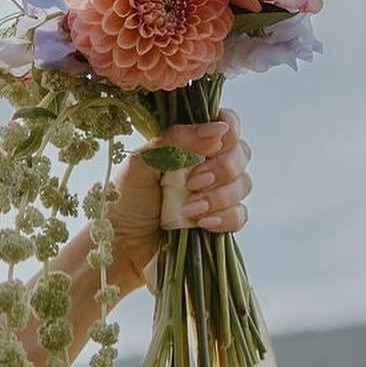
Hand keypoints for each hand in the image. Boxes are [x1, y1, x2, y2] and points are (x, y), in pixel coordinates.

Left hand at [107, 110, 252, 293]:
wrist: (121, 242)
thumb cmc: (126, 198)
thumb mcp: (142, 163)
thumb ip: (176, 141)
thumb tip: (217, 131)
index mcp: (190, 143)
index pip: (227, 124)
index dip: (229, 130)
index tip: (214, 144)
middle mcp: (208, 163)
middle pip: (241, 153)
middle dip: (221, 169)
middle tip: (192, 183)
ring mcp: (217, 192)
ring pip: (243, 184)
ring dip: (218, 197)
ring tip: (188, 210)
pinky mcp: (220, 220)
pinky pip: (240, 215)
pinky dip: (225, 218)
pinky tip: (203, 223)